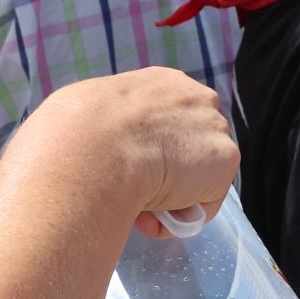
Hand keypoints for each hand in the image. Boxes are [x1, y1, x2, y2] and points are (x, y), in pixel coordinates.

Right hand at [16, 69, 238, 239]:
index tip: (127, 170)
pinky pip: (203, 203)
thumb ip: (111, 127)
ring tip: (136, 207)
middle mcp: (196, 96)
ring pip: (197, 177)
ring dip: (171, 197)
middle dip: (166, 175)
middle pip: (191, 148)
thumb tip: (98, 147)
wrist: (92, 146)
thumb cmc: (74, 134)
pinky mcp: (225, 158)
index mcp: (162, 82)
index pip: (170, 122)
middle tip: (133, 194)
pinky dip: (178, 216)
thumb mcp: (88, 116)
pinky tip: (150, 213)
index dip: (151, 153)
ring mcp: (214, 126)